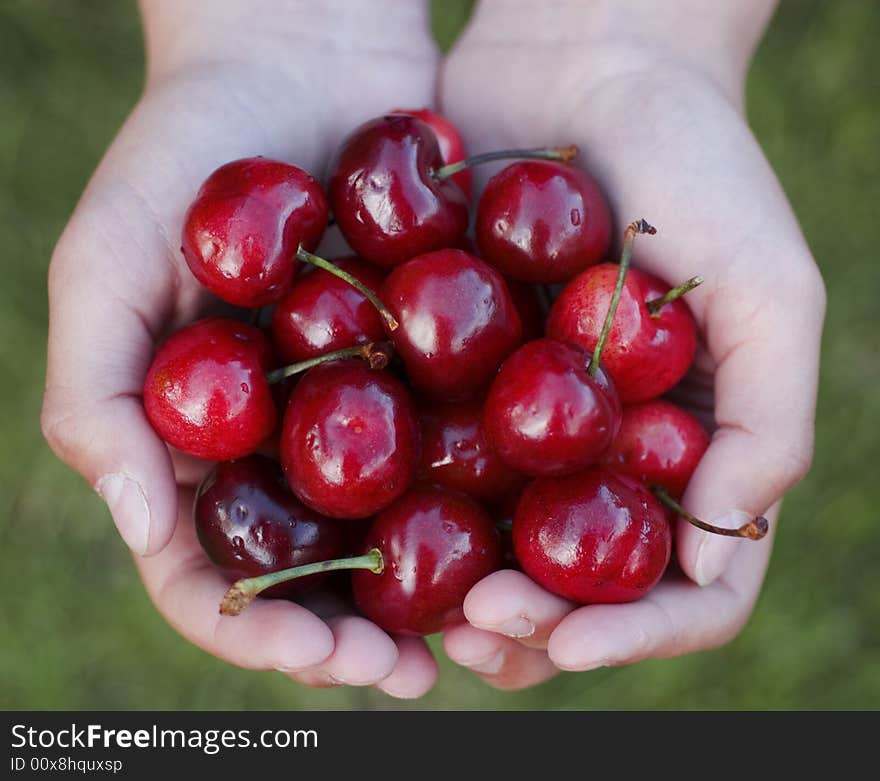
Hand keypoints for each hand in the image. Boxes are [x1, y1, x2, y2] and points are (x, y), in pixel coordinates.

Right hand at [41, 0, 439, 698]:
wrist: (300, 59)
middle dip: (351, 639)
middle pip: (305, 575)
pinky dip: (482, 497)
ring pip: (388, 530)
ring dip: (426, 594)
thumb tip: (137, 518)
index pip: (208, 573)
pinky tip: (524, 534)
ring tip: (481, 632)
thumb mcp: (106, 260)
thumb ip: (99, 391)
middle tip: (411, 674)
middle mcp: (273, 444)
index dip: (255, 629)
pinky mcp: (425, 363)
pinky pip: (453, 444)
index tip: (323, 657)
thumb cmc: (183, 154)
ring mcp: (352, 409)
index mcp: (192, 445)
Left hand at [439, 0, 824, 688]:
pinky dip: (410, 507)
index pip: (686, 585)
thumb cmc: (698, 167)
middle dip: (537, 626)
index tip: (565, 643)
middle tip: (478, 630)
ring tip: (426, 614)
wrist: (584, 66)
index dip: (632, 633)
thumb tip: (721, 549)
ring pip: (500, 544)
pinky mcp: (458, 375)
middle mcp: (610, 452)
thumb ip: (766, 419)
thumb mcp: (769, 287)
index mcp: (691, 449)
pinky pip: (432, 460)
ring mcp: (531, 421)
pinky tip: (374, 529)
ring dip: (466, 595)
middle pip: (582, 583)